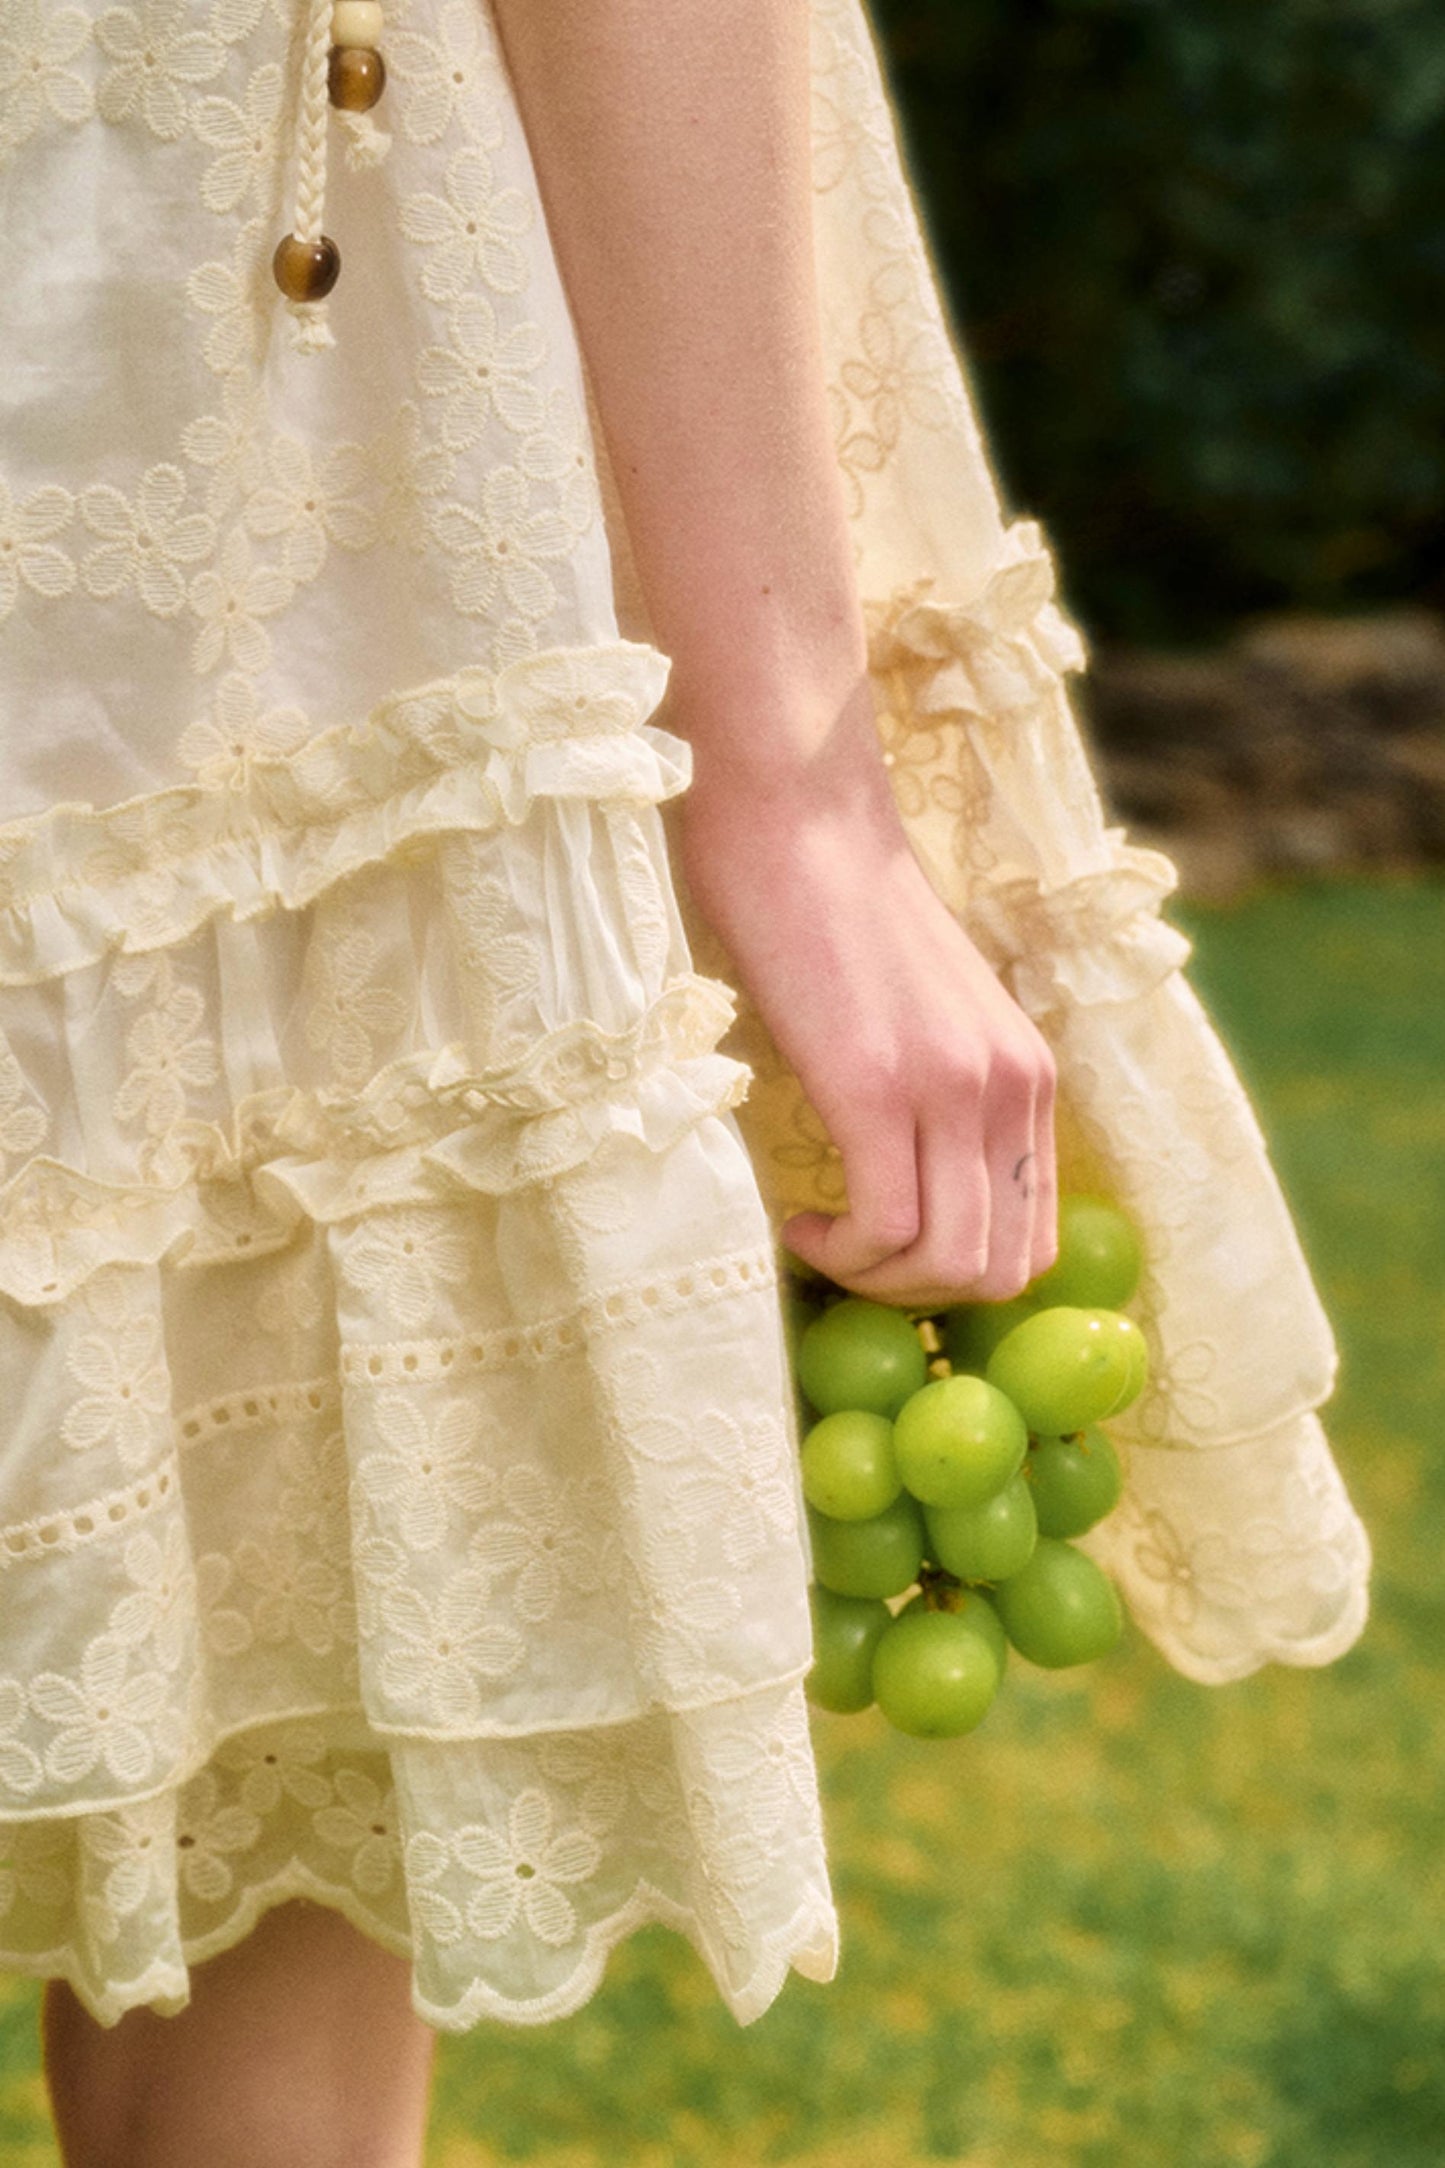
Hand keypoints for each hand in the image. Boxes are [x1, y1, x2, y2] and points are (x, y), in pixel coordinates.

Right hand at [677, 717, 1059, 1309]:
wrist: (799, 819)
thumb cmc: (837, 915)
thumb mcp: (926, 1017)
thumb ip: (945, 1091)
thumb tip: (919, 1185)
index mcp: (1028, 1075)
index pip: (1034, 1239)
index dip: (958, 1273)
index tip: (887, 1248)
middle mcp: (1011, 1089)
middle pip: (1000, 1271)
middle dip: (917, 1293)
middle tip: (850, 1255)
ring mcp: (950, 1089)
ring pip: (948, 1264)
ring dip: (876, 1280)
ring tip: (823, 1238)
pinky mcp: (876, 1087)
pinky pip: (885, 1229)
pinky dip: (840, 1252)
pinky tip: (800, 1220)